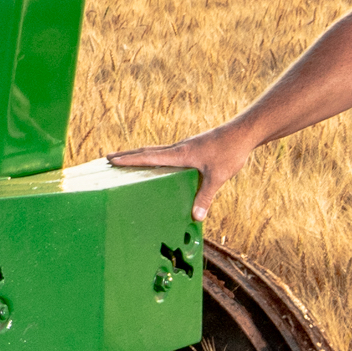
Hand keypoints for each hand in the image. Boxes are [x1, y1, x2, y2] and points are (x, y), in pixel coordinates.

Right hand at [112, 128, 242, 212]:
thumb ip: (206, 196)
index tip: (111, 160)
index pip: (149, 156)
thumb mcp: (218, 176)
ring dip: (140, 155)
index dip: (129, 159)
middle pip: (147, 151)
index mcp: (180, 153)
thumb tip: (196, 217)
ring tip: (126, 160)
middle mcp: (179, 148)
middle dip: (128, 155)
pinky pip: (167, 153)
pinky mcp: (192, 148)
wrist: (243, 133)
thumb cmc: (230, 152)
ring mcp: (185, 147)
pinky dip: (155, 157)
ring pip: (156, 151)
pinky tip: (158, 165)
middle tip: (108, 158)